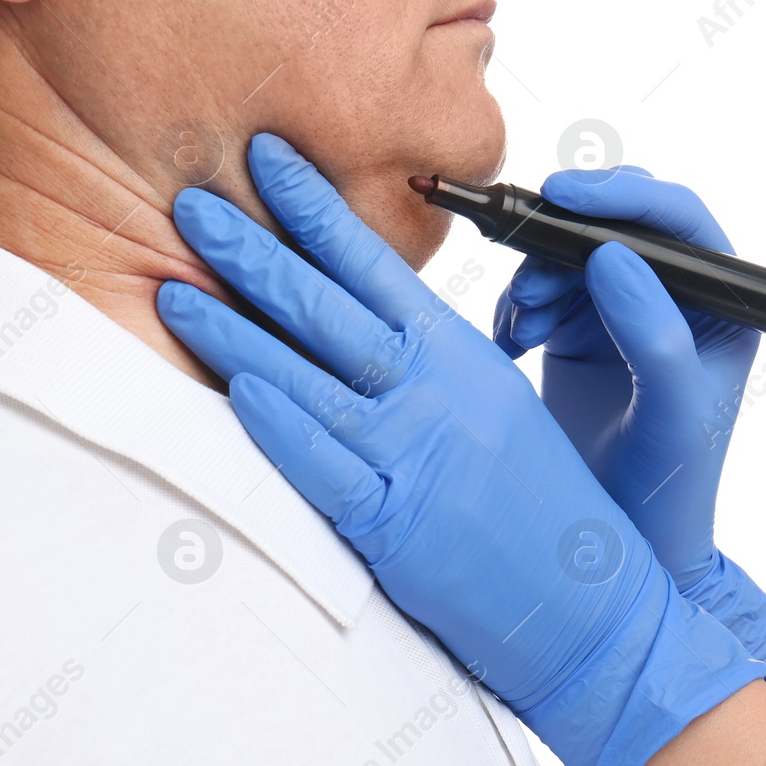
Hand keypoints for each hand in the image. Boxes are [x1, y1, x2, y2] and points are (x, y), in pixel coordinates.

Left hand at [157, 134, 765, 765]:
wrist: (593, 606)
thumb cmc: (542, 504)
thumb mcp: (495, 404)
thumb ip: (430, 358)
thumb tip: (362, 315)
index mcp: (460, 354)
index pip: (373, 264)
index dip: (313, 208)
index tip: (266, 159)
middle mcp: (435, 392)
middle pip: (326, 306)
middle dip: (251, 249)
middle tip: (189, 202)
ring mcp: (414, 456)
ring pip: (306, 378)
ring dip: (233, 331)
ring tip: (171, 290)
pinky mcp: (395, 526)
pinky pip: (324, 467)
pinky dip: (278, 427)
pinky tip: (234, 392)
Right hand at [493, 167, 765, 670]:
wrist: (623, 545)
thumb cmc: (668, 489)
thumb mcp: (671, 413)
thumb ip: (654, 334)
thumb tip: (616, 256)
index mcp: (721, 305)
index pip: (679, 221)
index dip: (622, 196)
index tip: (563, 195)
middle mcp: (675, 299)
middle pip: (615, 227)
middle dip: (565, 243)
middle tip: (533, 282)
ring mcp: (623, 314)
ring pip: (569, 256)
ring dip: (536, 280)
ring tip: (524, 330)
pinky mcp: (579, 334)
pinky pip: (540, 290)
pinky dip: (517, 307)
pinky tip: (513, 343)